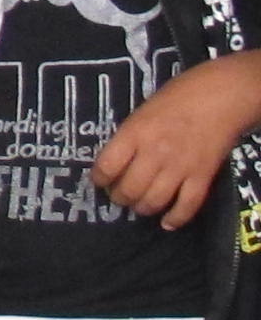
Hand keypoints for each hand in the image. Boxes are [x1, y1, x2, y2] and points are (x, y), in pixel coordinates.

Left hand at [93, 54, 260, 229]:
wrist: (220, 96)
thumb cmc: (177, 98)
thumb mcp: (142, 112)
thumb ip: (129, 137)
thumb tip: (116, 162)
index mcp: (135, 132)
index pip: (107, 165)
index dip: (98, 179)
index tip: (99, 181)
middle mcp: (155, 152)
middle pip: (129, 188)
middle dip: (119, 198)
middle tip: (119, 196)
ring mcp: (180, 166)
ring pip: (154, 201)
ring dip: (142, 209)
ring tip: (139, 206)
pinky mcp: (203, 176)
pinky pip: (187, 205)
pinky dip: (175, 218)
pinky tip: (166, 223)